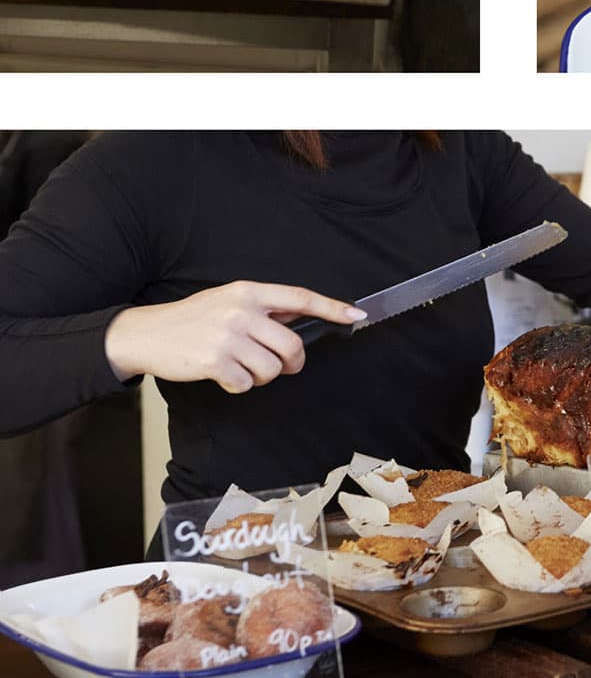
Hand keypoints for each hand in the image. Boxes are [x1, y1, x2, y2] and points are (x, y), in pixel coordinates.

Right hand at [104, 282, 364, 393]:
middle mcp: (242, 311)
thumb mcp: (228, 301)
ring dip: (263, 377)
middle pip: (291, 345)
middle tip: (283, 367)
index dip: (331, 308)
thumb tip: (297, 319)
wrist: (148, 333)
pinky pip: (246, 384)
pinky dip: (239, 385)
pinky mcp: (215, 361)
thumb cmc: (192, 319)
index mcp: (249, 291)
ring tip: (243, 368)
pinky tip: (223, 374)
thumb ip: (262, 309)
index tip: (356, 314)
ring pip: (271, 369)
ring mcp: (228, 336)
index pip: (300, 297)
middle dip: (292, 363)